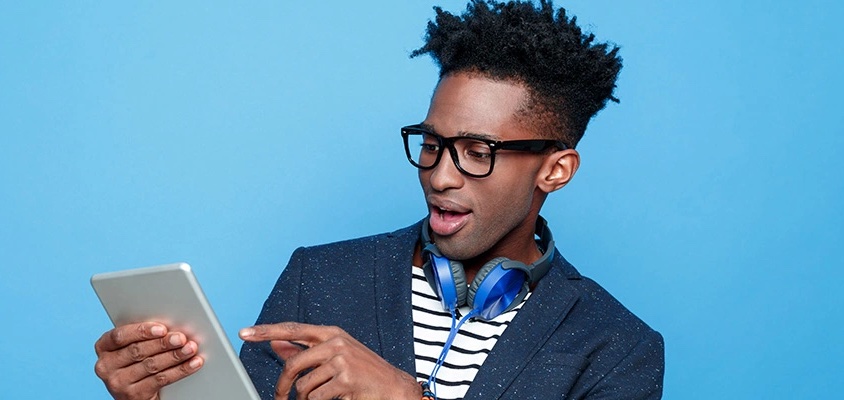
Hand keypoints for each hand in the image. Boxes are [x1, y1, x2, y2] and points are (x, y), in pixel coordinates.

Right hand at [94, 322, 203, 399]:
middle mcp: (106, 366)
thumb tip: (171, 324)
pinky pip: (161, 379)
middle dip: (163, 343)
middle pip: (138, 351)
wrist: (134, 392)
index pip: (120, 336)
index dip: (142, 332)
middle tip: (182, 338)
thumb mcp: (132, 347)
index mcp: (104, 347)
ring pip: (151, 365)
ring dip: (175, 355)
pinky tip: (193, 363)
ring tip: (191, 348)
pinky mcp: (133, 396)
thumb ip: (143, 335)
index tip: (162, 328)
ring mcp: (118, 383)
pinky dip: (181, 370)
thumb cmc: (136, 361)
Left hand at [240, 322, 420, 399]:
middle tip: (281, 397)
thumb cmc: (362, 372)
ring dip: (304, 398)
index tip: (244, 333)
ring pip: (303, 385)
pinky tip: (333, 399)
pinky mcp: (345, 378)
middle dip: (283, 385)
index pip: (292, 329)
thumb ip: (305, 350)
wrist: (393, 387)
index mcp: (331, 333)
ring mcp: (342, 359)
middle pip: (293, 363)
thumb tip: (275, 343)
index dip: (266, 331)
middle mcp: (336, 342)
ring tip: (319, 398)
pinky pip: (315, 397)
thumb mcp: (335, 356)